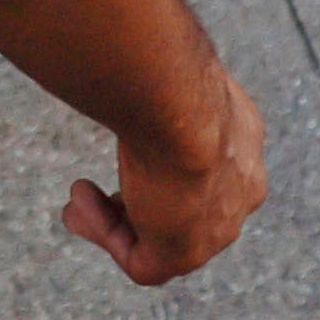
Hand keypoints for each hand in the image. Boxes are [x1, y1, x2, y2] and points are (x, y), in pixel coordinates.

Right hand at [65, 63, 268, 285]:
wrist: (182, 107)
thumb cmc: (169, 74)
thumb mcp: (167, 70)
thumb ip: (154, 78)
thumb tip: (122, 55)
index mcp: (244, 142)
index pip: (208, 167)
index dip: (161, 167)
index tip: (124, 153)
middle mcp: (240, 189)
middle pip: (186, 209)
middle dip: (136, 205)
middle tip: (88, 193)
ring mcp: (216, 228)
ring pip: (163, 240)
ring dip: (114, 222)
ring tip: (76, 201)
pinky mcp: (184, 254)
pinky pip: (142, 263)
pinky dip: (105, 236)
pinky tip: (82, 204)